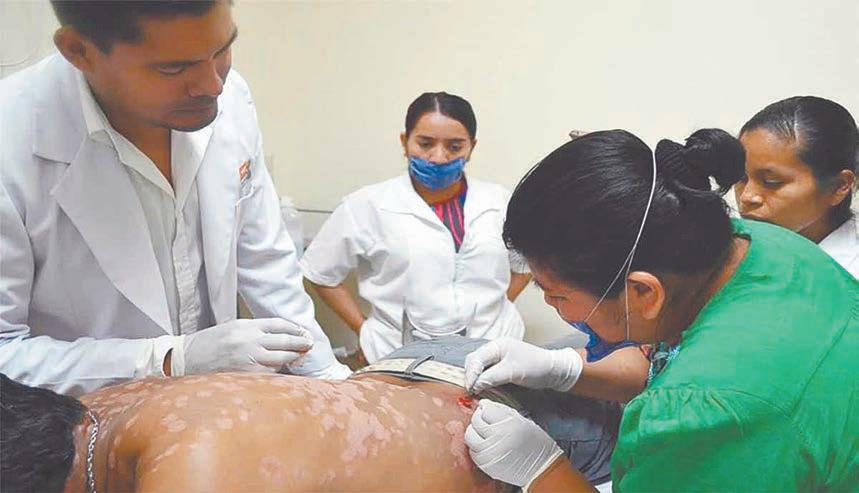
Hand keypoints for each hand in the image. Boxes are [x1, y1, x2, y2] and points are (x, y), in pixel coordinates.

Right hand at [178, 318, 313, 375]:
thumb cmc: (208, 343)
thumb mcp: (231, 327)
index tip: (303, 332)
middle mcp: (250, 340)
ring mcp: (249, 358)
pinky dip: (276, 370)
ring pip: (280, 358)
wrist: (185, 358)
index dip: (294, 328)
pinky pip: (269, 372)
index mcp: (246, 326)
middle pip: (285, 341)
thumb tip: (277, 335)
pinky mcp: (246, 374)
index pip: (279, 324)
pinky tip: (279, 369)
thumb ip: (254, 330)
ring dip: (291, 358)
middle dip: (300, 343)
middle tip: (308, 345)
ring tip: (297, 357)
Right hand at [464, 337, 582, 393]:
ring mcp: (498, 358)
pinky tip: (482, 389)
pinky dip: (482, 380)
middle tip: (471, 391)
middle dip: (470, 376)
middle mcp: (495, 350)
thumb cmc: (535, 367)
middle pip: (474, 362)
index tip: (471, 389)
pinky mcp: (502, 367)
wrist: (553, 371)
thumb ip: (491, 377)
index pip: (475, 359)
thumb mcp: (512, 372)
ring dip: (475, 379)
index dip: (470, 374)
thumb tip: (474, 385)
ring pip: (479, 367)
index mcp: (497, 345)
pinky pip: (486, 372)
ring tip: (475, 391)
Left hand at [465, 400, 563, 488]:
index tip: (487, 408)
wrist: (540, 469)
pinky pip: (472, 452)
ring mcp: (490, 452)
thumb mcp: (522, 420)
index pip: (486, 410)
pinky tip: (485, 445)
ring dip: (474, 432)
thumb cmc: (535, 443)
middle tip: (486, 420)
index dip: (486, 407)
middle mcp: (498, 437)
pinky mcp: (486, 465)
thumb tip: (483, 403)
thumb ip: (501, 410)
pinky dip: (476, 447)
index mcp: (509, 424)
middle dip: (479, 418)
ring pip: (469, 436)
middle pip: (475, 421)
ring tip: (484, 433)